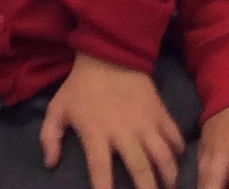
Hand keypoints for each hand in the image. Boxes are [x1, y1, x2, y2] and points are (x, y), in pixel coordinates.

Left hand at [37, 53, 184, 188]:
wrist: (109, 52)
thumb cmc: (81, 86)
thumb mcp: (57, 108)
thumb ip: (49, 137)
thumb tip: (49, 165)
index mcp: (97, 132)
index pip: (100, 169)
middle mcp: (124, 131)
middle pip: (140, 169)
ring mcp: (145, 122)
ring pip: (163, 155)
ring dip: (169, 176)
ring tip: (169, 187)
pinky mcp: (160, 111)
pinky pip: (174, 135)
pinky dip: (179, 150)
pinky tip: (178, 160)